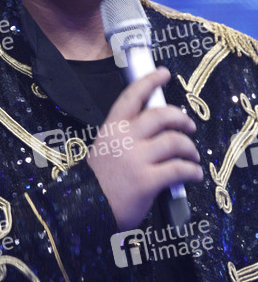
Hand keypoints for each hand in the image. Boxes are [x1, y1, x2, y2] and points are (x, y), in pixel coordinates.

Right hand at [87, 66, 202, 229]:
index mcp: (112, 126)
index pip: (133, 95)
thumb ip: (125, 133)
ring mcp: (136, 159)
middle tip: (189, 125)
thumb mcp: (105, 145)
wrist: (87, 208)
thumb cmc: (99, 178)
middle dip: (181, 118)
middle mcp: (124, 137)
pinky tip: (194, 173)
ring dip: (190, 148)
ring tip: (192, 155)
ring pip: (175, 141)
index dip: (150, 80)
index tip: (163, 73)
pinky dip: (192, 171)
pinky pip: (179, 169)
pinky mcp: (147, 181)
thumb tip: (156, 125)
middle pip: (162, 115)